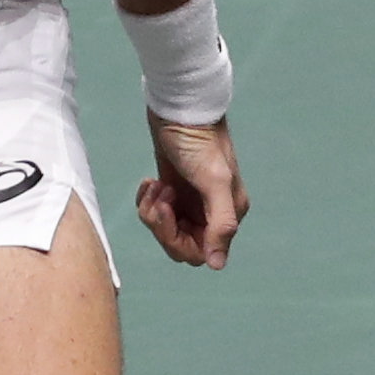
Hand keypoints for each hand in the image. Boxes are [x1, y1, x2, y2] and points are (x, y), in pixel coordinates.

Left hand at [138, 118, 246, 268]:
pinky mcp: (172, 191)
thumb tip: (217, 264)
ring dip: (152, 211)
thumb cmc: (199, 142)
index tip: (166, 210)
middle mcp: (212, 212)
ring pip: (165, 230)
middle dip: (161, 225)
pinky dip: (147, 200)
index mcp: (228, 213)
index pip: (199, 253)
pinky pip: (155, 212)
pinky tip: (150, 181)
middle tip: (159, 197)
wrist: (180, 110)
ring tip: (155, 184)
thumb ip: (220, 224)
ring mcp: (191, 202)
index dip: (175, 239)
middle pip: (179, 245)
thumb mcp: (214, 181)